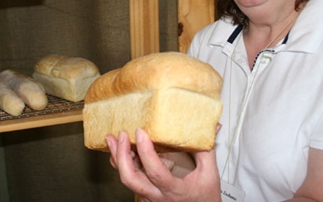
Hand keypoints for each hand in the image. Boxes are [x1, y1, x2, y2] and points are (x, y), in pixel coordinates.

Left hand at [106, 129, 220, 201]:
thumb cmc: (206, 199)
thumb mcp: (209, 175)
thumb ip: (206, 151)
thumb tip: (210, 128)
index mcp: (174, 191)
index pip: (155, 172)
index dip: (146, 152)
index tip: (141, 132)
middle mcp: (157, 197)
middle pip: (130, 179)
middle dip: (121, 155)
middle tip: (121, 135)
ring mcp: (148, 198)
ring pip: (126, 180)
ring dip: (117, 158)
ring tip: (112, 139)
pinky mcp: (145, 196)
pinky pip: (129, 180)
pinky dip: (123, 164)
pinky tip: (120, 151)